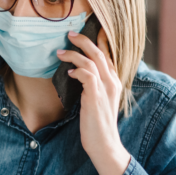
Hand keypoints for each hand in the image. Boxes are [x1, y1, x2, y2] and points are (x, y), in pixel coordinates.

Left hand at [57, 29, 130, 174]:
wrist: (104, 144)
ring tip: (61, 51)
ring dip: (75, 54)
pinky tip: (68, 72)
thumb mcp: (97, 101)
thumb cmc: (97, 124)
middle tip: (70, 33)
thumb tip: (77, 73)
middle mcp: (112, 82)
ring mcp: (105, 89)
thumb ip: (92, 86)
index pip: (109, 55)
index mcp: (114, 82)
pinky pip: (87, 75)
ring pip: (93, 61)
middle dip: (84, 40)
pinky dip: (77, 71)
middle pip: (101, 53)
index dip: (98, 41)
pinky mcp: (96, 97)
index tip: (88, 30)